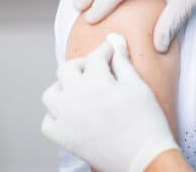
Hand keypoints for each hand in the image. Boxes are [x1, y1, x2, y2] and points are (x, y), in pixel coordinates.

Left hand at [41, 34, 178, 171]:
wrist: (144, 155)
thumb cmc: (146, 121)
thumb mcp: (138, 86)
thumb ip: (122, 62)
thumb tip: (115, 40)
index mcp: (97, 82)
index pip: (95, 56)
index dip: (106, 50)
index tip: (112, 51)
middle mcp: (76, 98)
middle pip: (67, 69)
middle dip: (82, 64)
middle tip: (97, 69)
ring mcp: (66, 118)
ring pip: (51, 93)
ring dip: (64, 87)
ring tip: (81, 90)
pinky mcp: (63, 137)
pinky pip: (48, 121)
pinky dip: (57, 114)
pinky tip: (73, 113)